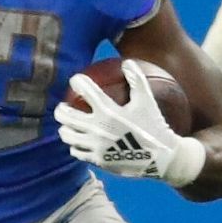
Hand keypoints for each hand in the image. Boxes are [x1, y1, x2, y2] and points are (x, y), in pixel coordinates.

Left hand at [53, 59, 205, 186]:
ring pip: (67, 135)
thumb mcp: (147, 101)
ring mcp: (95, 146)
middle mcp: (97, 128)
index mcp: (108, 111)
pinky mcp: (97, 160)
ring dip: (64, 128)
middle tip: (63, 106)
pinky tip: (78, 142)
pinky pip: (76, 151)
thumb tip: (127, 63)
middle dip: (61, 109)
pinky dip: (75, 145)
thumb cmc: (154, 126)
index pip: (85, 90)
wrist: (161, 158)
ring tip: (67, 125)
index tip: (76, 81)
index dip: (77, 82)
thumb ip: (137, 80)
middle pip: (66, 116)